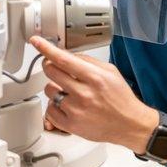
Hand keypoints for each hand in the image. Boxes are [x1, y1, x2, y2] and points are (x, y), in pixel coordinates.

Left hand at [30, 36, 158, 153]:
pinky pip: (49, 110)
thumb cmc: (120, 98)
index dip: (46, 48)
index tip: (36, 41)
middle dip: (50, 66)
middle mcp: (84, 93)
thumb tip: (66, 54)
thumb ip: (87, 61)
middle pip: (51, 72)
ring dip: (55, 87)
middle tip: (56, 68)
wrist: (130, 124)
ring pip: (49, 90)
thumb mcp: (110, 71)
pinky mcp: (70, 125)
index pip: (63, 59)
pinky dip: (55, 106)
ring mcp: (76, 110)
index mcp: (94, 77)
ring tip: (69, 92)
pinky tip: (67, 105)